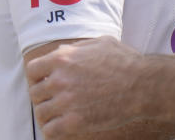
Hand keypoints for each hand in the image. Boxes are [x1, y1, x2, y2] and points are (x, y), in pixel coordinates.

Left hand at [26, 37, 141, 137]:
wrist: (142, 85)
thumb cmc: (125, 62)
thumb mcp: (101, 43)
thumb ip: (77, 47)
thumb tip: (62, 51)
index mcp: (63, 58)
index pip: (32, 70)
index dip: (37, 77)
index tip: (44, 83)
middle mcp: (60, 80)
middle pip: (35, 93)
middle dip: (44, 96)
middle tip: (55, 99)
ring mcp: (66, 102)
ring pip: (41, 113)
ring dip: (49, 114)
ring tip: (60, 114)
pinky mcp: (74, 122)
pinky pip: (49, 131)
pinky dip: (53, 130)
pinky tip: (63, 126)